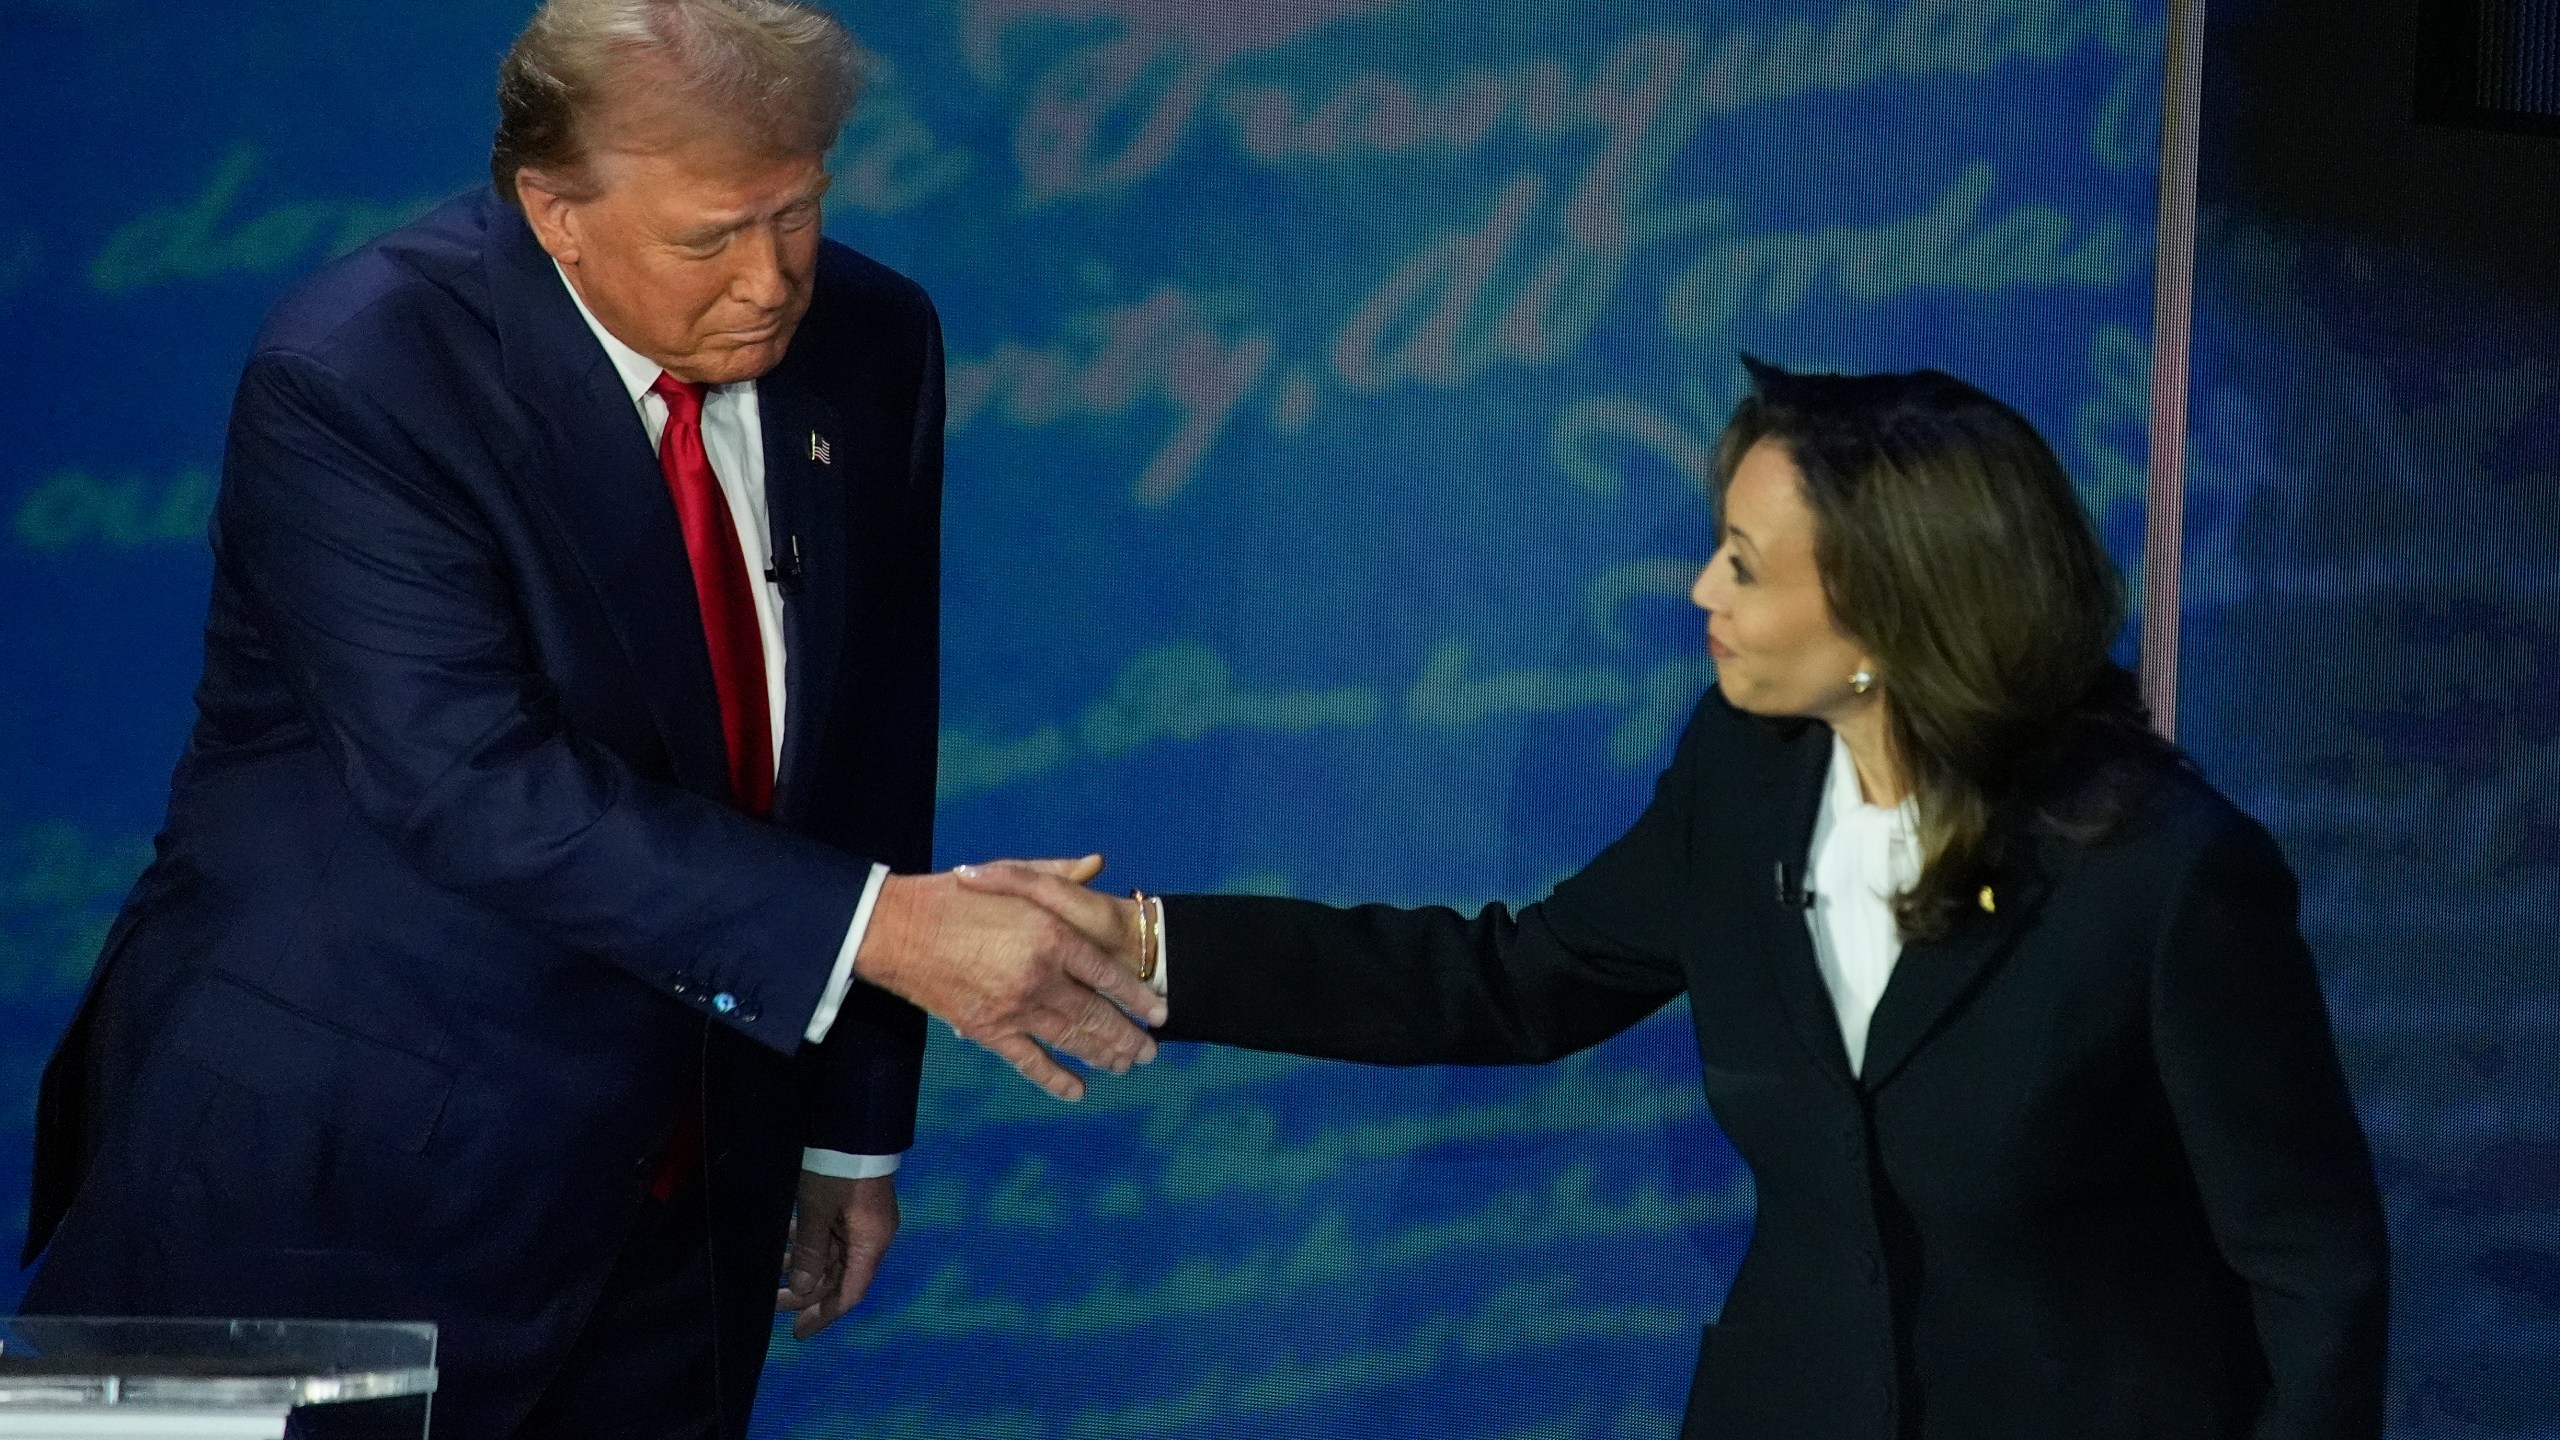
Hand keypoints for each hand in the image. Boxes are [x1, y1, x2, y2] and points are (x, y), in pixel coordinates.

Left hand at [777, 1171, 896, 1338]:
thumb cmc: (836, 1169)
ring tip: (770, 1270)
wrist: (853, 1123)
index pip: (849, 1293)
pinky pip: (830, 1236)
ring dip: (803, 1266)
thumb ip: (809, 1252)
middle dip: (806, 1292)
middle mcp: (871, 1237)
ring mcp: (862, 1221)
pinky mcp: (852, 1206)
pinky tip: (784, 1242)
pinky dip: (808, 1243)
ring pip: (832, 1256)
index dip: (823, 1315)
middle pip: (839, 1277)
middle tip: (772, 1304)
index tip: (797, 1333)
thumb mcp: (816, 1212)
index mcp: (870, 1244)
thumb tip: (801, 1287)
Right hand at [855, 855, 1165, 1100]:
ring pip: (1070, 1040)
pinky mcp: (988, 1029)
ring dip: (1103, 1056)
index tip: (1159, 1012)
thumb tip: (1096, 864)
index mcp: (1050, 935)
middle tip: (1150, 1052)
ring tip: (1126, 1065)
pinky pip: (1030, 1061)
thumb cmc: (956, 896)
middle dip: (1127, 1036)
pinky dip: (1056, 1079)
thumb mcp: (1011, 874)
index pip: (1107, 974)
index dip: (1136, 996)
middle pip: (1096, 1015)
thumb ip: (1058, 874)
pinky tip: (1078, 1090)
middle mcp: (1039, 976)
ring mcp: (1015, 1007)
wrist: (898, 930)